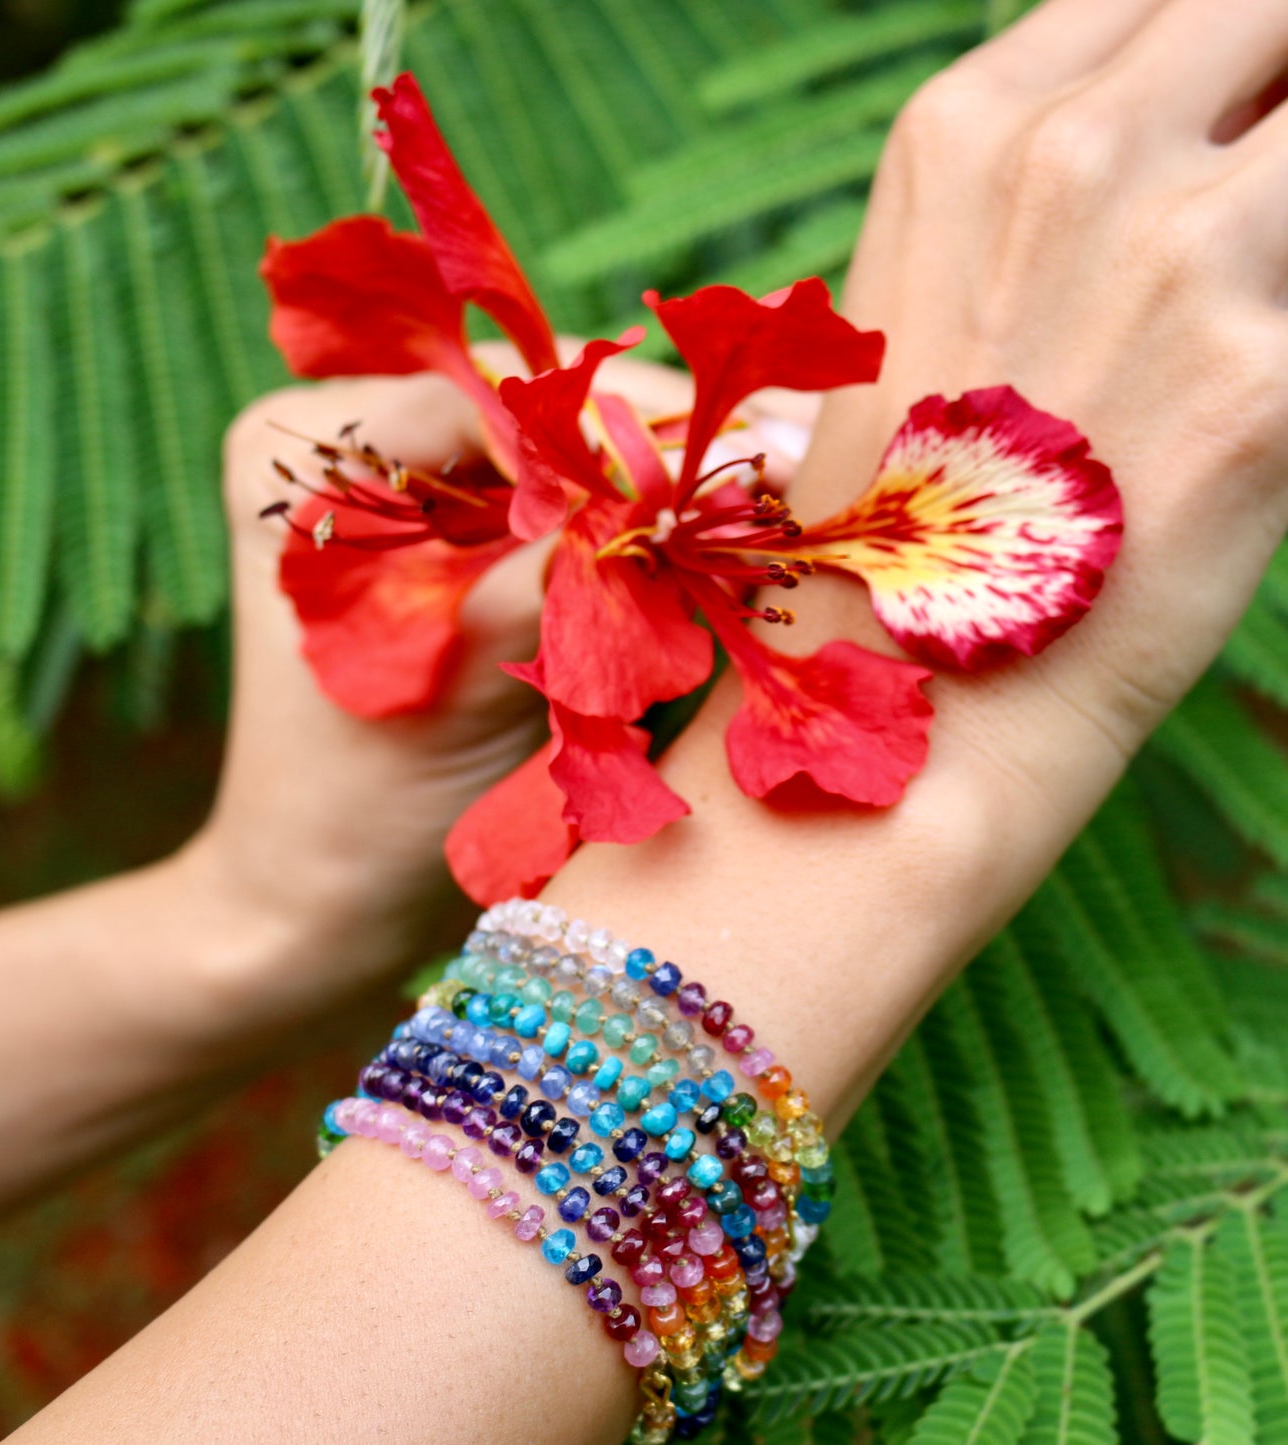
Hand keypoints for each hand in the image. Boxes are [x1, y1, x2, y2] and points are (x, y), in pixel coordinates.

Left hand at [176, 353, 810, 1039]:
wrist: (330, 897)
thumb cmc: (356, 808)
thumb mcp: (453, 681)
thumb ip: (545, 580)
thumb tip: (655, 492)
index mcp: (293, 465)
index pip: (470, 404)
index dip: (597, 432)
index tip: (707, 468)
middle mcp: (347, 460)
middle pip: (522, 423)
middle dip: (645, 449)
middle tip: (777, 458)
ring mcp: (407, 506)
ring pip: (556, 469)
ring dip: (656, 486)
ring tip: (772, 485)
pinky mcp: (460, 557)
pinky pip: (559, 524)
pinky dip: (635, 538)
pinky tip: (720, 538)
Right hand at [790, 0, 1287, 792]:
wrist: (917, 704)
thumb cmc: (915, 523)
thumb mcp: (930, 311)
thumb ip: (1058, 193)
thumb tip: (1201, 146)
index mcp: (966, 132)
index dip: (1226, 55)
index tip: (1238, 133)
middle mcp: (1071, 157)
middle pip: (1269, 7)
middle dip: (1282, 101)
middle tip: (1256, 225)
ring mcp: (1178, 254)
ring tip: (1244, 324)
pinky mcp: (1271, 379)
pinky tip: (1262, 415)